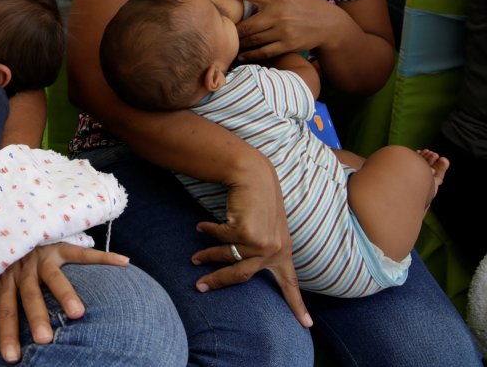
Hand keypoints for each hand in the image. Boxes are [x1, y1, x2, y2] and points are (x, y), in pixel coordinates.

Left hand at [0, 243, 128, 362]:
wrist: (13, 215)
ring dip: (65, 293)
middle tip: (44, 339)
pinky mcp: (60, 242)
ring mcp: (43, 254)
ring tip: (78, 313)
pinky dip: (103, 257)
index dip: (7, 333)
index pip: (5, 309)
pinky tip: (124, 263)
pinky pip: (82, 251)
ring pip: (54, 275)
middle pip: (30, 294)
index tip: (12, 358)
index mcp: (5, 278)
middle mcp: (23, 267)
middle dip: (37, 316)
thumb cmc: (2, 252)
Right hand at [190, 168, 312, 327]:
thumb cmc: (259, 200)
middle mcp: (273, 250)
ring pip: (226, 256)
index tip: (307, 325)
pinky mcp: (246, 232)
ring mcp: (260, 242)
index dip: (297, 305)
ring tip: (194, 259)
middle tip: (199, 287)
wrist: (255, 176)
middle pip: (241, 276)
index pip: (290, 282)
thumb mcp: (267, 228)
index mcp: (282, 252)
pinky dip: (208, 231)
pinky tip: (202, 226)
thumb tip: (239, 267)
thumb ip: (260, 248)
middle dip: (217, 282)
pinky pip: (219, 238)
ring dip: (207, 256)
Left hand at [213, 0, 345, 60]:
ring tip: (229, 44)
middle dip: (233, 29)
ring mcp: (283, 31)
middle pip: (248, 24)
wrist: (329, 24)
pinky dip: (251, 55)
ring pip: (254, 39)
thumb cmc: (306, 6)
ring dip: (240, 43)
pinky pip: (264, 52)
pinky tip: (242, 56)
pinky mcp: (287, 45)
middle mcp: (278, 14)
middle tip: (221, 30)